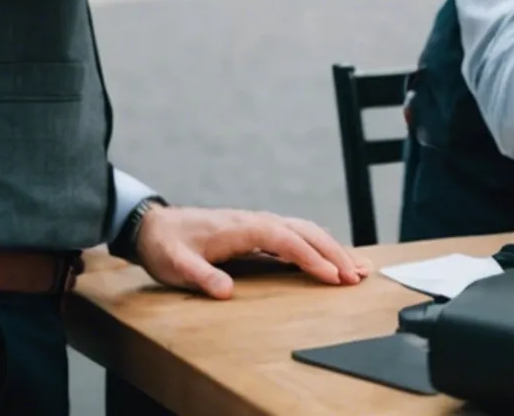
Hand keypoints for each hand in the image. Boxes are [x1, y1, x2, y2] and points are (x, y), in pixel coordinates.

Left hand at [133, 206, 364, 299]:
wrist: (155, 226)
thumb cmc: (167, 246)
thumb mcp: (177, 265)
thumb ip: (200, 276)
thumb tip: (224, 292)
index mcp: (242, 228)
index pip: (286, 241)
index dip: (311, 258)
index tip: (332, 276)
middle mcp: (256, 221)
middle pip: (305, 232)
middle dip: (333, 253)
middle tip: (357, 275)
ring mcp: (259, 224)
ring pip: (305, 231)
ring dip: (332, 248)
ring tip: (357, 267)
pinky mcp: (258, 231)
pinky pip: (297, 235)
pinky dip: (319, 245)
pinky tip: (331, 256)